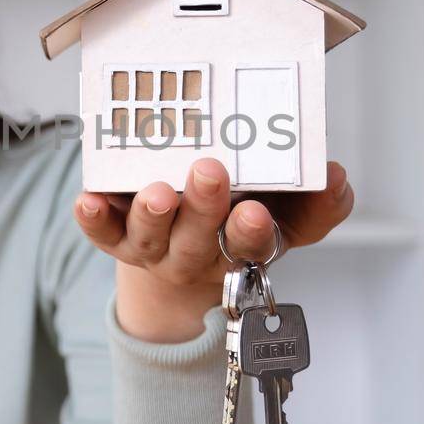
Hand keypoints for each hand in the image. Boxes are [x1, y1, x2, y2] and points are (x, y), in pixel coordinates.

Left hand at [73, 157, 354, 341]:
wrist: (193, 246)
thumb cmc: (246, 218)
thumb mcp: (292, 214)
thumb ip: (320, 202)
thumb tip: (336, 177)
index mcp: (242, 247)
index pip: (252, 246)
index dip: (252, 232)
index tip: (256, 212)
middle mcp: (196, 252)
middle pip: (197, 239)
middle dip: (203, 208)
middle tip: (209, 172)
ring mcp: (155, 247)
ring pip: (151, 238)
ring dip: (152, 215)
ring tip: (156, 191)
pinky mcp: (119, 237)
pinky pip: (104, 233)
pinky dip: (94, 219)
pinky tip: (87, 200)